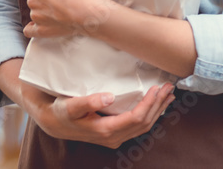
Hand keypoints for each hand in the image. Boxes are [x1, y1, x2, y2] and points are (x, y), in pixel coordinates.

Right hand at [21, 81, 175, 148]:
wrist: (52, 122)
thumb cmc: (61, 111)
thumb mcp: (71, 104)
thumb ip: (89, 101)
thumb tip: (109, 97)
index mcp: (106, 130)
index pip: (136, 118)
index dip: (150, 103)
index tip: (158, 87)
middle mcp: (113, 137)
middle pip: (144, 122)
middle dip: (159, 105)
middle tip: (170, 87)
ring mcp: (115, 137)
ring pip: (144, 126)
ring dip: (158, 110)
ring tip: (169, 94)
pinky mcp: (115, 133)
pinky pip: (138, 125)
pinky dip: (150, 113)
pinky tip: (157, 104)